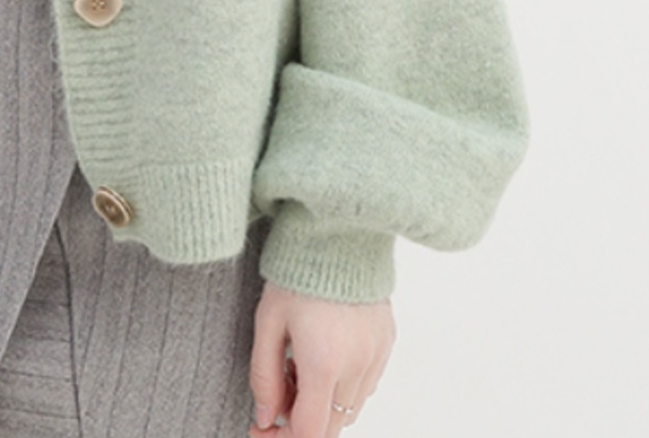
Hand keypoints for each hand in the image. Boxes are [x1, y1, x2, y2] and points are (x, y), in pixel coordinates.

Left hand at [248, 281, 394, 436]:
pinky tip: (322, 357)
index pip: (309, 433)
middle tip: (276, 401)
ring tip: (297, 368)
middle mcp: (357, 366)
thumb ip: (264, 375)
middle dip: (301, 425)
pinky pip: (366, 386)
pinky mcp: (387, 343)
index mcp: (323, 362)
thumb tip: (265, 418)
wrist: (339, 231)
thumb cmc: (297, 270)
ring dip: (322, 406)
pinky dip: (343, 387)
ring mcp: (377, 356)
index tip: (261, 430)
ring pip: (350, 410)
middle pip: (331, 428)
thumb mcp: (268, 320)